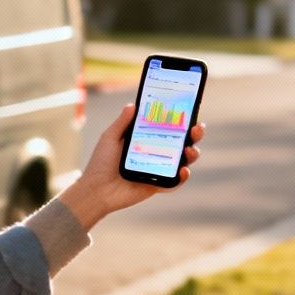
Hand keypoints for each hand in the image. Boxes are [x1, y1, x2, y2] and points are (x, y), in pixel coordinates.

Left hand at [60, 103, 204, 228]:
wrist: (96, 190)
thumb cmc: (101, 163)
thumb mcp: (110, 138)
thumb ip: (122, 122)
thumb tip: (133, 104)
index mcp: (146, 138)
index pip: (168, 126)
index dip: (182, 119)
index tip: (190, 111)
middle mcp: (156, 152)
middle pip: (182, 142)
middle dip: (194, 134)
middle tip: (197, 129)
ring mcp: (158, 169)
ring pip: (183, 161)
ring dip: (192, 154)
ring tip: (190, 151)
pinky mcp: (158, 185)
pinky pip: (174, 182)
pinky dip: (182, 178)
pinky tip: (184, 171)